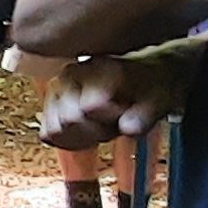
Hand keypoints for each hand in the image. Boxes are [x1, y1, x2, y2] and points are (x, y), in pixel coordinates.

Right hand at [39, 49, 194, 149]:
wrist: (140, 79)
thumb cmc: (148, 88)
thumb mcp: (159, 99)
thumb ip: (144, 115)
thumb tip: (129, 128)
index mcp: (98, 67)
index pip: (90, 107)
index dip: (110, 119)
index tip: (125, 114)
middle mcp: (71, 74)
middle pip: (70, 121)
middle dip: (95, 129)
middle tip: (114, 121)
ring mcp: (56, 89)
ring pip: (56, 129)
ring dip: (81, 135)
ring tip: (100, 124)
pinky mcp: (48, 105)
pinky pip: (48, 134)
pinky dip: (67, 140)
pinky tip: (86, 131)